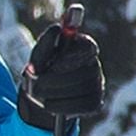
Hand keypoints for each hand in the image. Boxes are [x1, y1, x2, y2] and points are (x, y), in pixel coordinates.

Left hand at [18, 13, 105, 129]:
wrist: (40, 93)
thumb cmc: (42, 68)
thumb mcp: (39, 55)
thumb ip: (47, 41)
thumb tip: (57, 29)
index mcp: (84, 47)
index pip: (89, 48)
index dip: (74, 55)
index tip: (54, 63)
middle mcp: (94, 64)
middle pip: (86, 72)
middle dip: (58, 80)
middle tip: (37, 85)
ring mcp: (98, 84)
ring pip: (83, 89)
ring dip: (57, 93)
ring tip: (38, 94)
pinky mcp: (95, 102)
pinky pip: (83, 105)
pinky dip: (63, 106)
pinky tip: (48, 105)